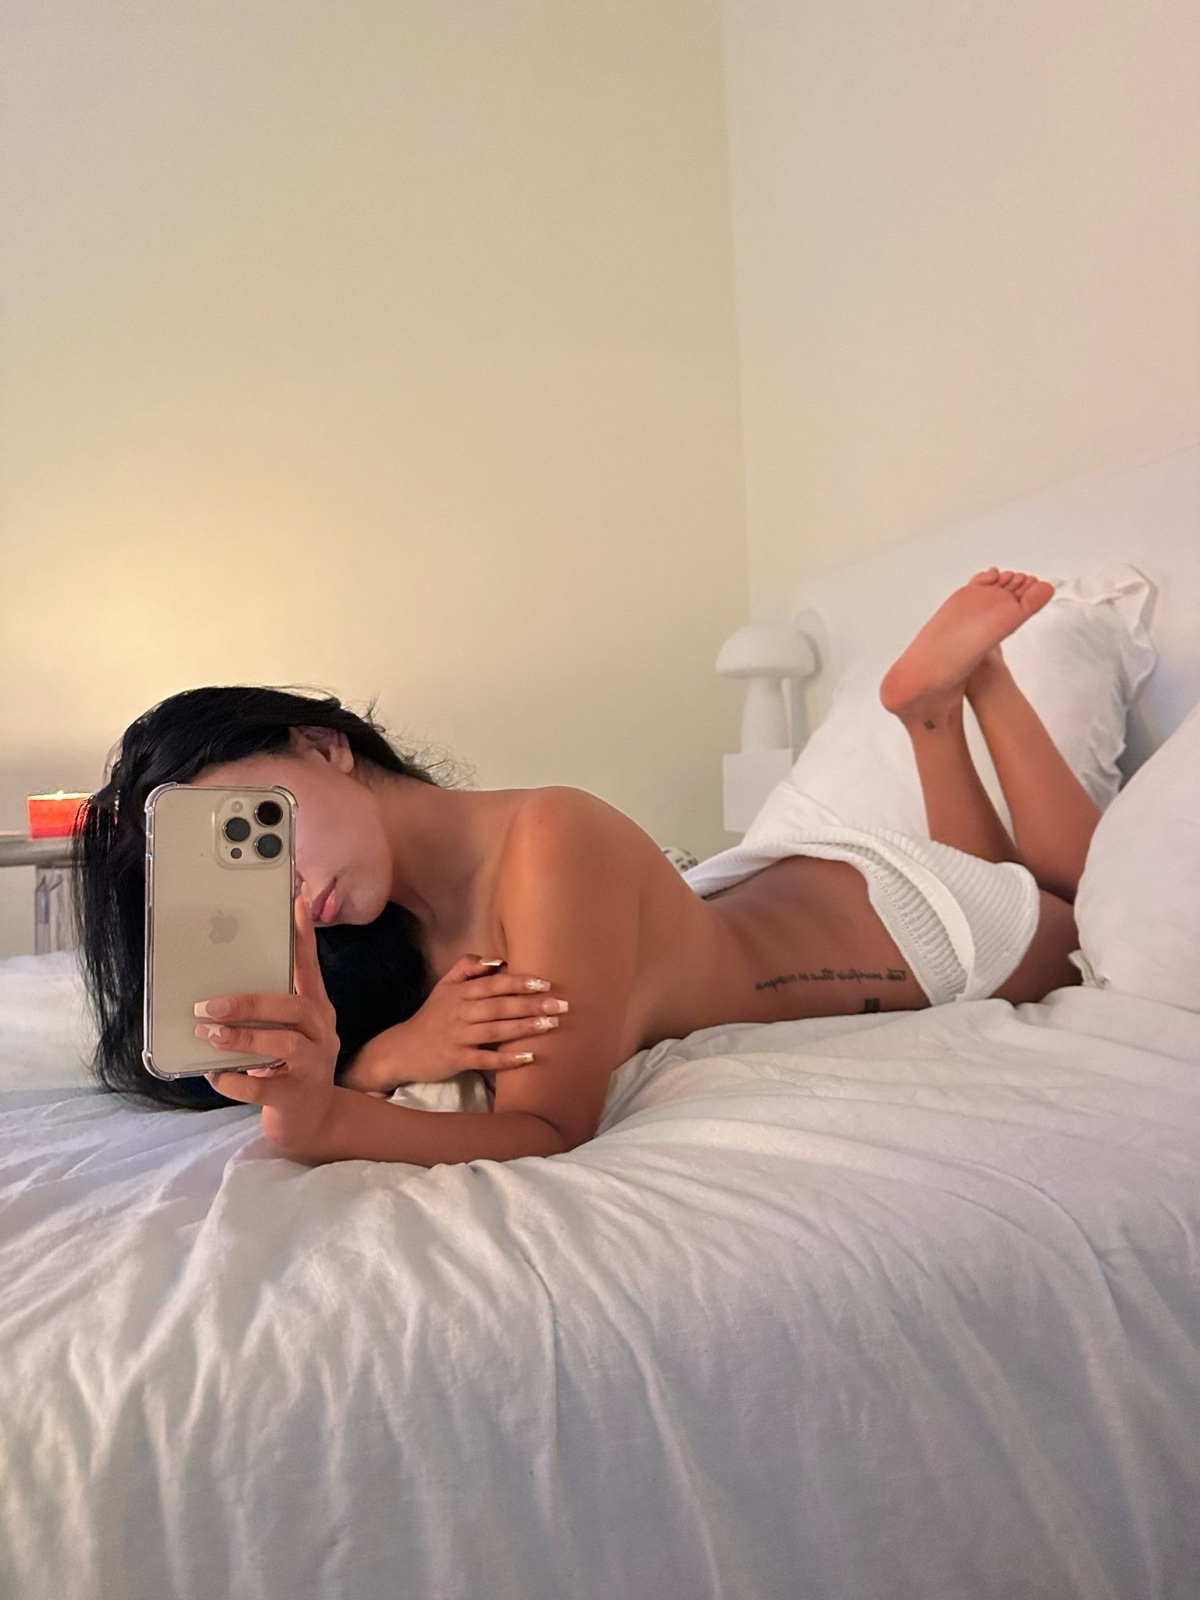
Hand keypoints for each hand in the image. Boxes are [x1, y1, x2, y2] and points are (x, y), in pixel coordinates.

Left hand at [198, 892, 341, 1158]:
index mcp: (316, 1009)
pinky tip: (213, 1074)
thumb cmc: (290, 1067)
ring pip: (282, 1043)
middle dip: (249, 1002)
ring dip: (241, 1037)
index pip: (310, 966)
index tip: (296, 899)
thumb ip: (267, 1009)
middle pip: (293, 1007)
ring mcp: (312, 1065)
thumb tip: (219, 985)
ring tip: (207, 1033)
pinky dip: (232, 1080)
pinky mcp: (296, 1095)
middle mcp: (320, 1032)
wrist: (313, 1121)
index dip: (303, 934)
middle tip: (208, 1003)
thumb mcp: (286, 1032)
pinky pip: (261, 1086)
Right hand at [338, 955, 568, 1095]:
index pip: (494, 984)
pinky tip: (529, 1058)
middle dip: (532, 1004)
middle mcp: (460, 1012)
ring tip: (551, 1025)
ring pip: (496, 1030)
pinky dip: (507, 1059)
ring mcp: (458, 1036)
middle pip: (500, 1006)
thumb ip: (466, 968)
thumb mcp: (443, 987)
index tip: (545, 983)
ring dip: (525, 1027)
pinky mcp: (456, 1059)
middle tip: (561, 1005)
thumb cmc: (430, 1017)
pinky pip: (485, 1059)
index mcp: (460, 993)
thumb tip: (495, 960)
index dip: (519, 983)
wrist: (400, 1049)